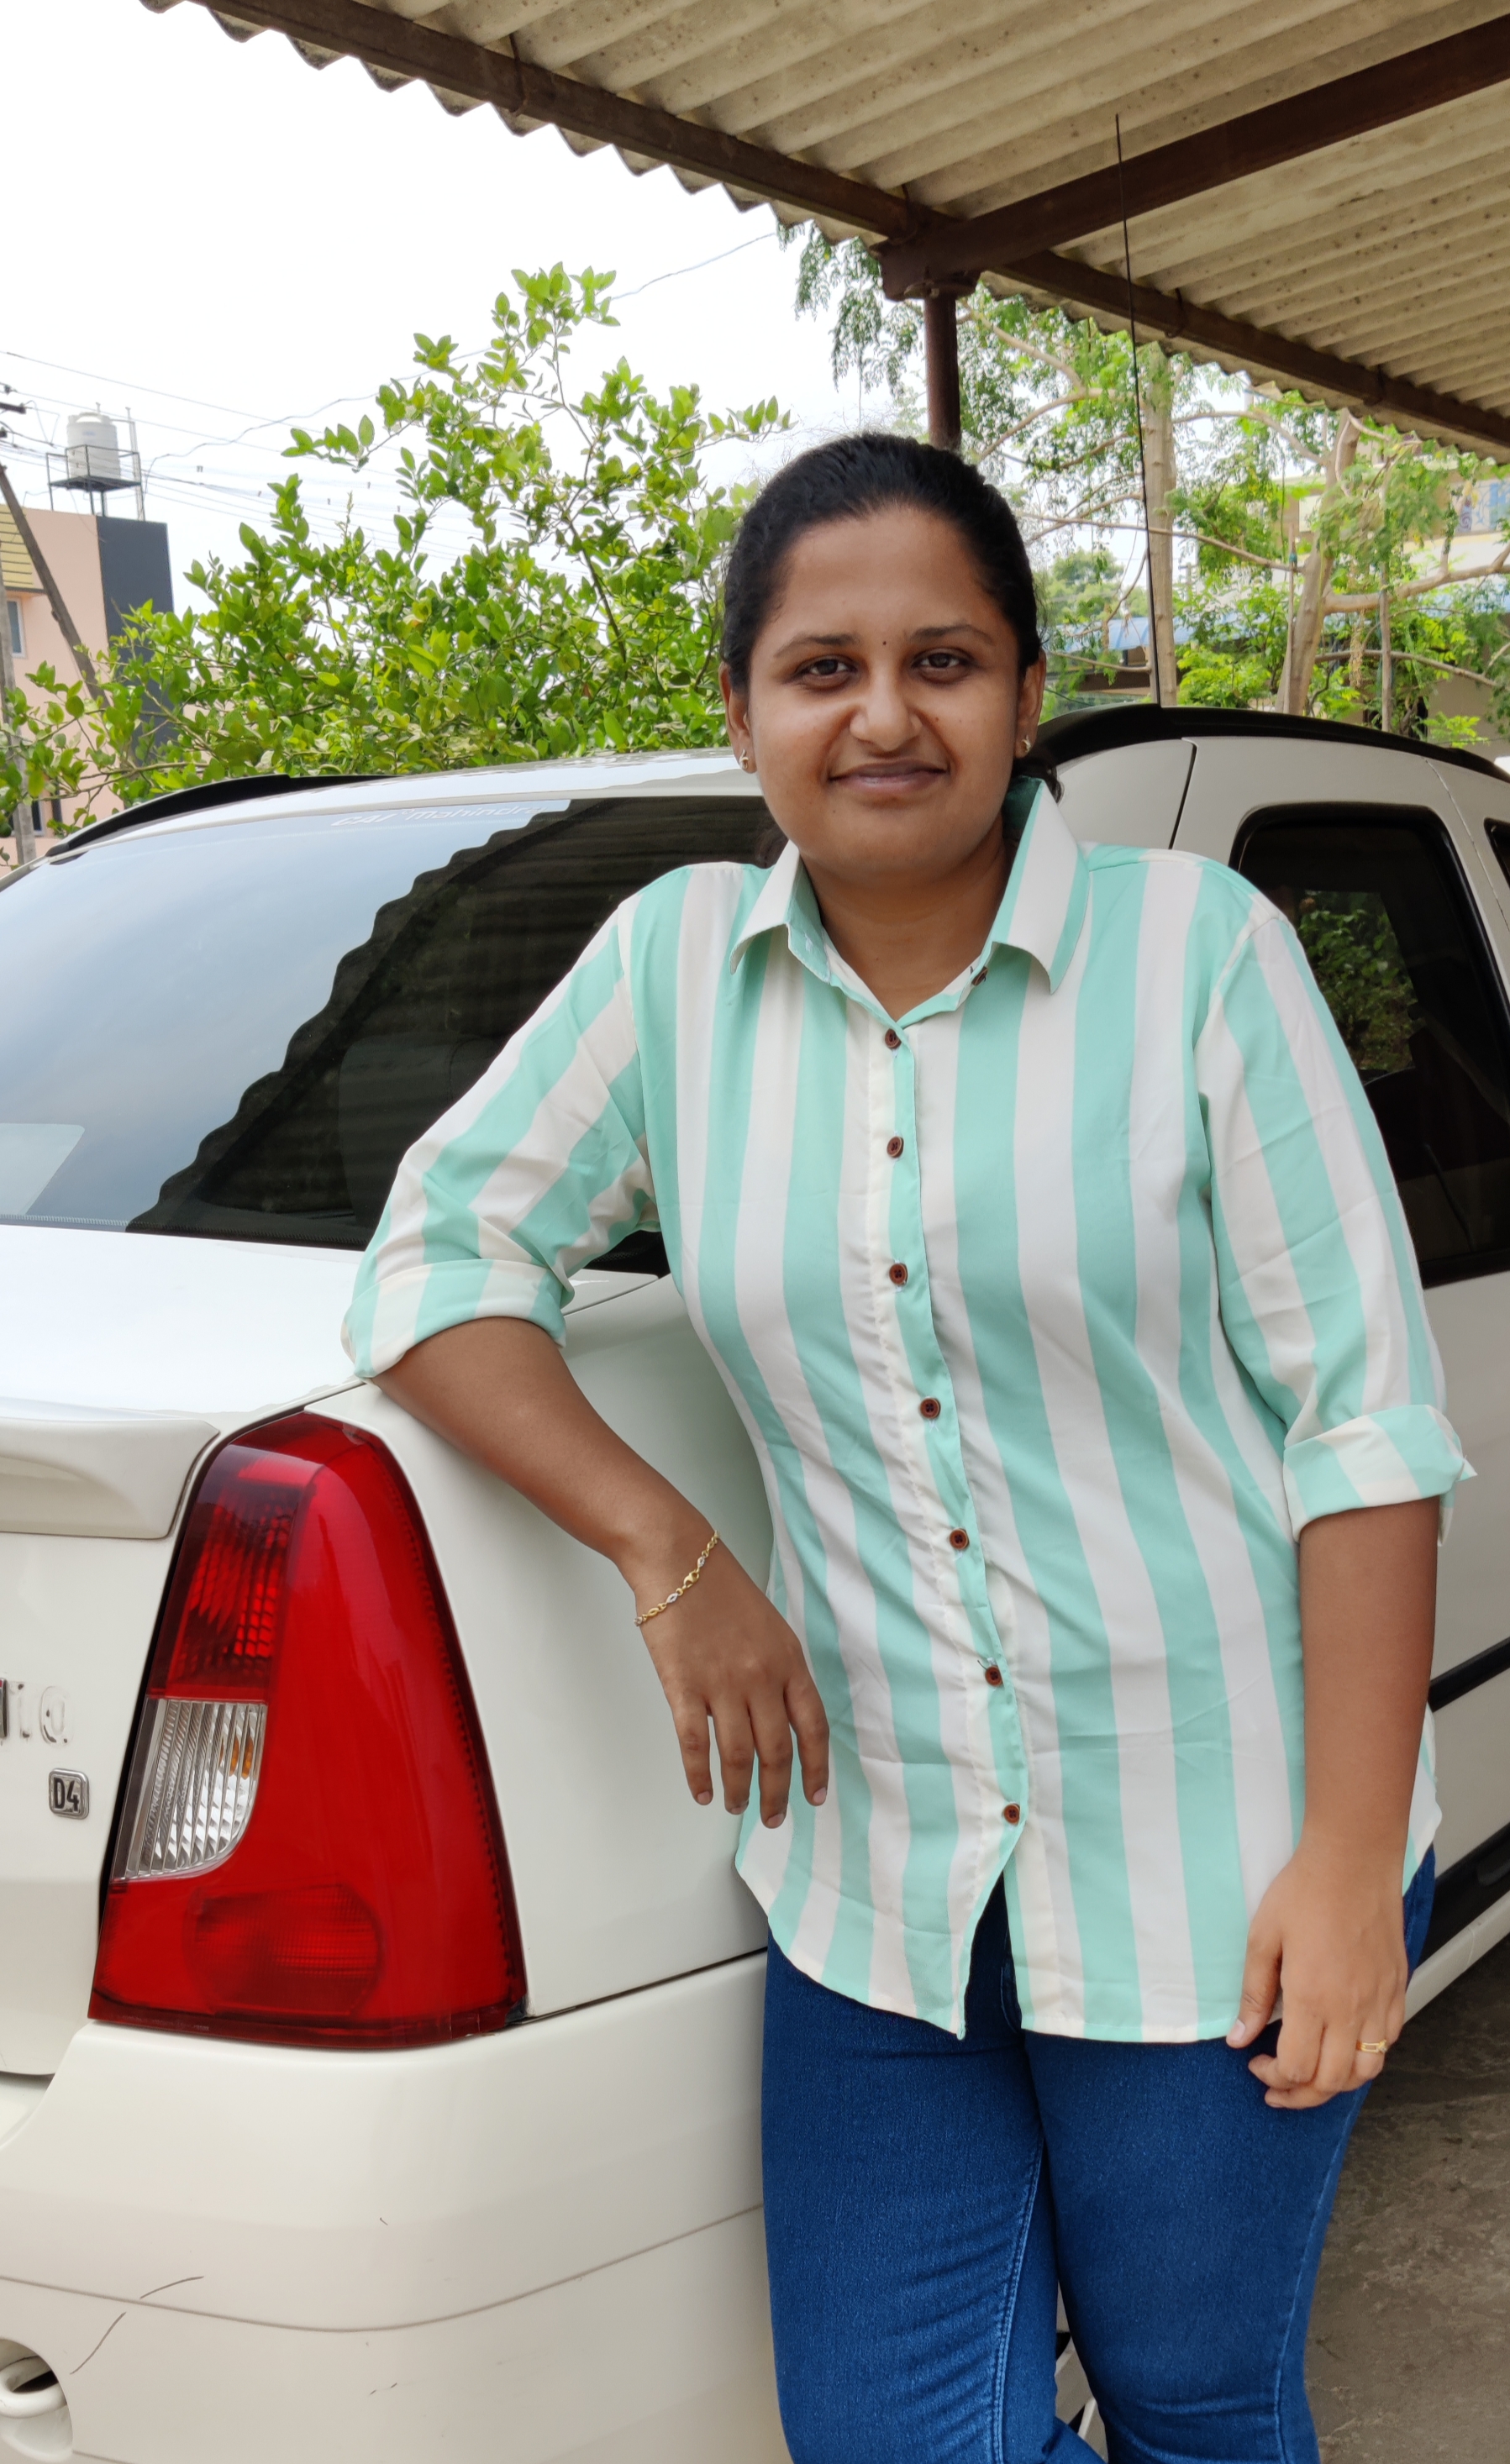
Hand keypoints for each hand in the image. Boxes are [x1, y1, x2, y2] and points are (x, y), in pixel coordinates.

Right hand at [627, 1527, 828, 1828]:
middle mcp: (761, 1676)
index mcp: (789, 1661)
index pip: (813, 1727)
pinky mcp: (683, 1686)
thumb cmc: (722, 1589)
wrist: (678, 1559)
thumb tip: (783, 1718)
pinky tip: (702, 1791)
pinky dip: (699, 1773)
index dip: (816, 1767)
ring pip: (738, 1754)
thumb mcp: (771, 1627)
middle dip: (778, 1791)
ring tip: (736, 1806)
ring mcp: (722, 1683)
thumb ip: (781, 1672)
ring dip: (739, 1789)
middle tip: (774, 1818)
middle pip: (777, 1750)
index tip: (814, 1797)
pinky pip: (694, 1742)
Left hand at [1227, 1840, 1408, 2107]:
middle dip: (1300, 2095)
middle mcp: (1352, 2009)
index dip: (1274, 2077)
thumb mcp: (1263, 1938)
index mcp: (1313, 1998)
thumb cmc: (1304, 1892)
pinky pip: (1388, 2043)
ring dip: (1336, 2084)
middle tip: (1277, 2085)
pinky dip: (1366, 2057)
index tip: (1256, 2062)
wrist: (1353, 1860)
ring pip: (1367, 2072)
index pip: (1298, 2069)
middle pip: (1332, 2082)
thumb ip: (1253, 1995)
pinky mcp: (1397, 1990)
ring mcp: (1380, 2002)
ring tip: (1311, 2076)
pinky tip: (1344, 2045)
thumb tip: (1238, 2039)